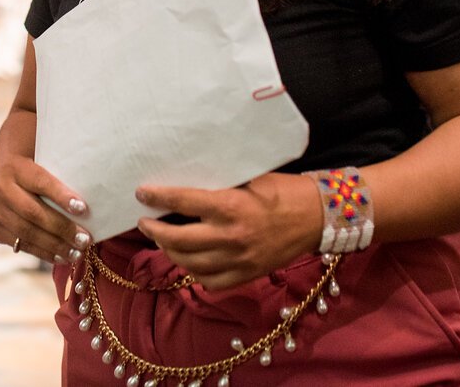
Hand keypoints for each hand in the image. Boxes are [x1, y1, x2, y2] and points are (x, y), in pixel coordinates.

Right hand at [0, 153, 91, 263]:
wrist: (7, 176)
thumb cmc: (37, 173)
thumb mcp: (46, 167)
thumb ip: (61, 180)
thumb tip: (86, 209)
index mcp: (15, 166)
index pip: (40, 181)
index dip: (61, 196)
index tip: (83, 209)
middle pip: (32, 211)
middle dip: (61, 228)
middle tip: (84, 239)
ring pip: (26, 232)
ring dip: (54, 246)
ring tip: (76, 253)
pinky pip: (20, 244)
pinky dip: (43, 252)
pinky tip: (60, 257)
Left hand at [135, 173, 318, 290]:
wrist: (318, 217)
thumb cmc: (284, 190)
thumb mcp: (250, 178)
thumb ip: (221, 184)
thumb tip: (189, 180)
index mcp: (230, 206)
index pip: (183, 202)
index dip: (158, 197)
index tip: (142, 193)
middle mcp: (230, 237)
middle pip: (179, 240)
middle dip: (155, 231)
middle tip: (145, 223)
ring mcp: (238, 260)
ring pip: (191, 264)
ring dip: (171, 253)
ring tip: (163, 241)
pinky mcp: (248, 275)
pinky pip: (212, 282)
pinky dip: (196, 273)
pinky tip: (190, 262)